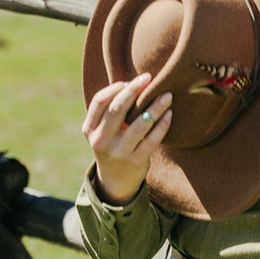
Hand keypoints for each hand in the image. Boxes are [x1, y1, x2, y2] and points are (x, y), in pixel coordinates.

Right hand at [81, 73, 172, 204]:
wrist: (116, 180)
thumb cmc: (113, 144)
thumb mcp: (103, 130)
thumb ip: (112, 110)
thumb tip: (135, 83)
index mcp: (90, 129)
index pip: (99, 101)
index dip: (115, 88)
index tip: (131, 80)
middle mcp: (101, 141)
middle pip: (117, 110)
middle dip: (134, 91)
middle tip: (149, 78)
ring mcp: (118, 152)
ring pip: (139, 124)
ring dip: (155, 107)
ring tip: (167, 95)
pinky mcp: (136, 161)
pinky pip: (152, 139)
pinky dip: (162, 124)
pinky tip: (169, 114)